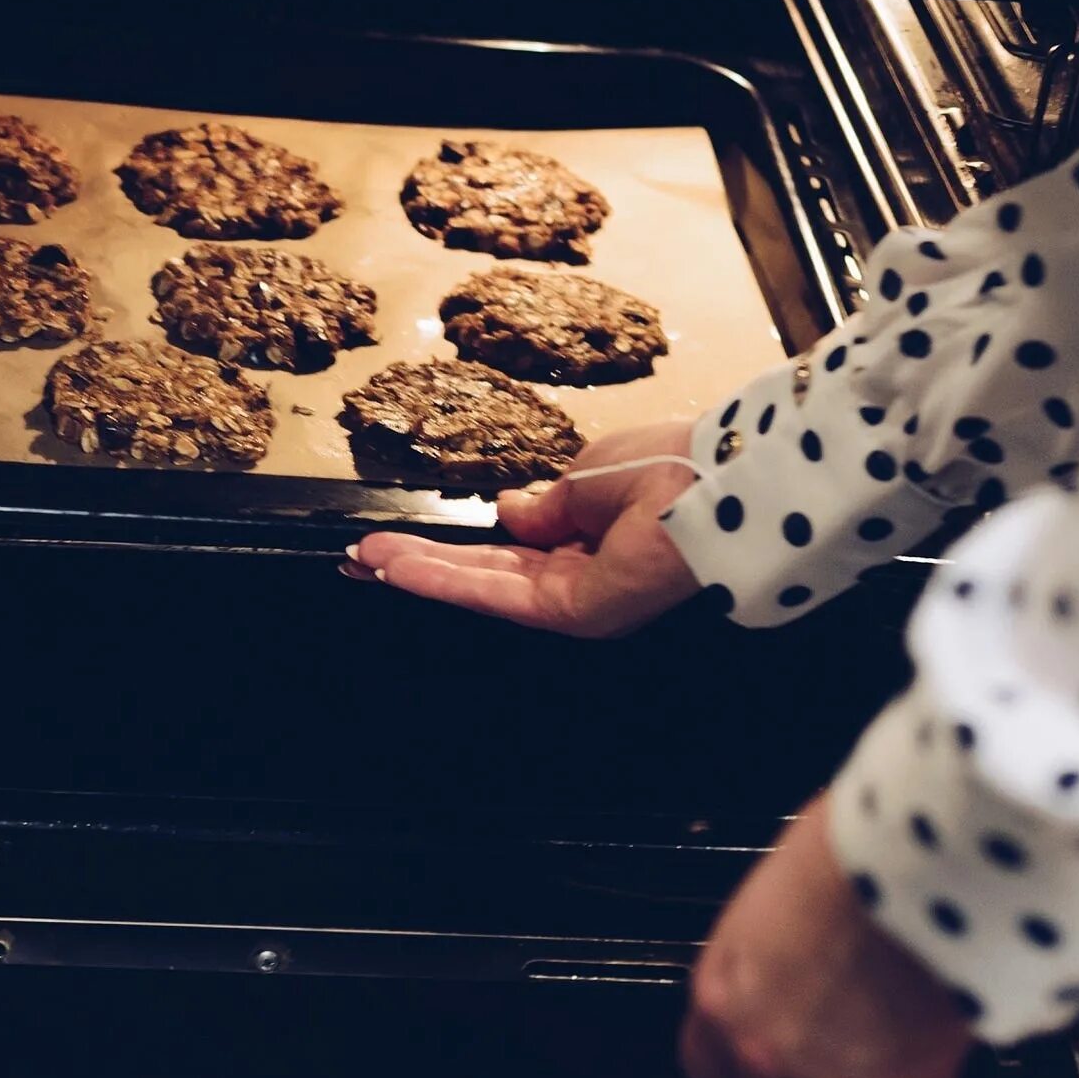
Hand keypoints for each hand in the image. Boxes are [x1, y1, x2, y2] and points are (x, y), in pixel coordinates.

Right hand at [347, 422, 702, 638]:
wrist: (714, 480)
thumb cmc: (666, 465)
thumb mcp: (587, 476)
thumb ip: (546, 503)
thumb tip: (508, 510)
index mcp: (591, 542)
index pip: (511, 549)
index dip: (458, 546)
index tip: (407, 540)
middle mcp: (581, 578)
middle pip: (487, 575)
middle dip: (424, 566)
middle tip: (364, 560)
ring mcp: (575, 600)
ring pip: (483, 586)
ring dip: (420, 572)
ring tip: (364, 562)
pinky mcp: (571, 612)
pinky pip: (496, 593)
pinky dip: (444, 579)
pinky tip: (399, 567)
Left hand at [680, 794, 973, 1077]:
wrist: (912, 864)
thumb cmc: (842, 852)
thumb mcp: (777, 888)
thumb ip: (773, 940)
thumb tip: (793, 935)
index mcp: (723, 992)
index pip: (704, 1064)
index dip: (735, 1055)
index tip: (755, 1043)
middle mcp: (765, 1048)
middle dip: (800, 1074)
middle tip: (834, 1036)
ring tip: (887, 1051)